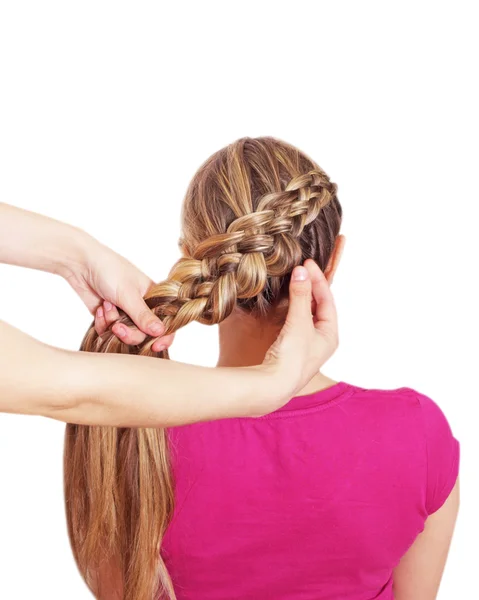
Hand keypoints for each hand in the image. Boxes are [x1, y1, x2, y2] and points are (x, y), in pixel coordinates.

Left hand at [63, 238, 173, 350]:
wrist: (81, 265)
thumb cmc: (110, 270)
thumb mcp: (128, 294)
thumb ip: (143, 316)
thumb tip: (160, 332)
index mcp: (154, 298)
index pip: (166, 323)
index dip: (164, 336)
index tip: (155, 346)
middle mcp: (142, 308)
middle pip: (144, 335)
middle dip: (129, 333)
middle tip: (117, 326)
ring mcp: (126, 314)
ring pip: (126, 335)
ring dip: (113, 324)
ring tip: (106, 307)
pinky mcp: (110, 318)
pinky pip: (110, 332)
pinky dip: (103, 324)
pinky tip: (99, 309)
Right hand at [261, 259, 338, 402]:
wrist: (273, 387)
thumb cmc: (292, 358)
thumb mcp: (299, 323)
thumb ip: (300, 295)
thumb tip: (302, 270)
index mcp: (330, 335)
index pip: (327, 299)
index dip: (318, 279)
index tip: (307, 263)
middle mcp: (321, 339)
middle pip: (319, 305)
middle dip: (312, 285)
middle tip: (302, 266)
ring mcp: (306, 343)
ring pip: (307, 312)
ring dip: (301, 294)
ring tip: (295, 277)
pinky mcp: (291, 347)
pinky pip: (295, 320)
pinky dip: (292, 306)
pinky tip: (284, 299)